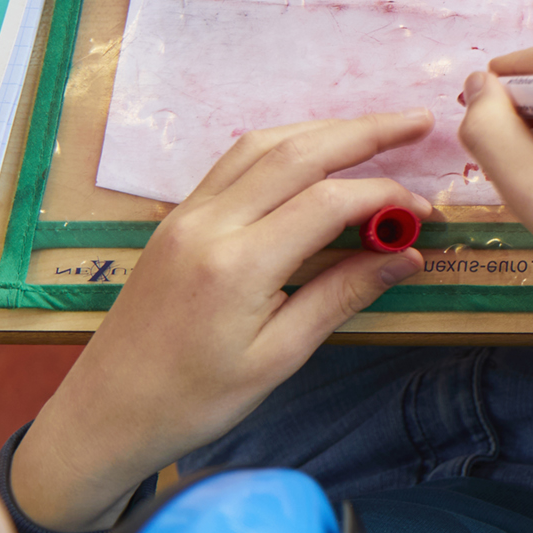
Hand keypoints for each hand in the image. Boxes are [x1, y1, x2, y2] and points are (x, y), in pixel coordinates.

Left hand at [10, 112, 432, 531]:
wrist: (107, 412)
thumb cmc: (196, 400)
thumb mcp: (278, 357)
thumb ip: (341, 296)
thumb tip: (406, 256)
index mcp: (238, 265)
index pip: (328, 202)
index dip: (385, 197)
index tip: (425, 213)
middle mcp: (209, 225)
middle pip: (297, 152)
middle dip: (364, 132)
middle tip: (418, 120)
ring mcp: (186, 216)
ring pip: (262, 145)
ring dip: (322, 130)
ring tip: (375, 130)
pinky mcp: (175, 220)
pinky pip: (234, 162)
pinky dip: (283, 146)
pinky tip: (312, 153)